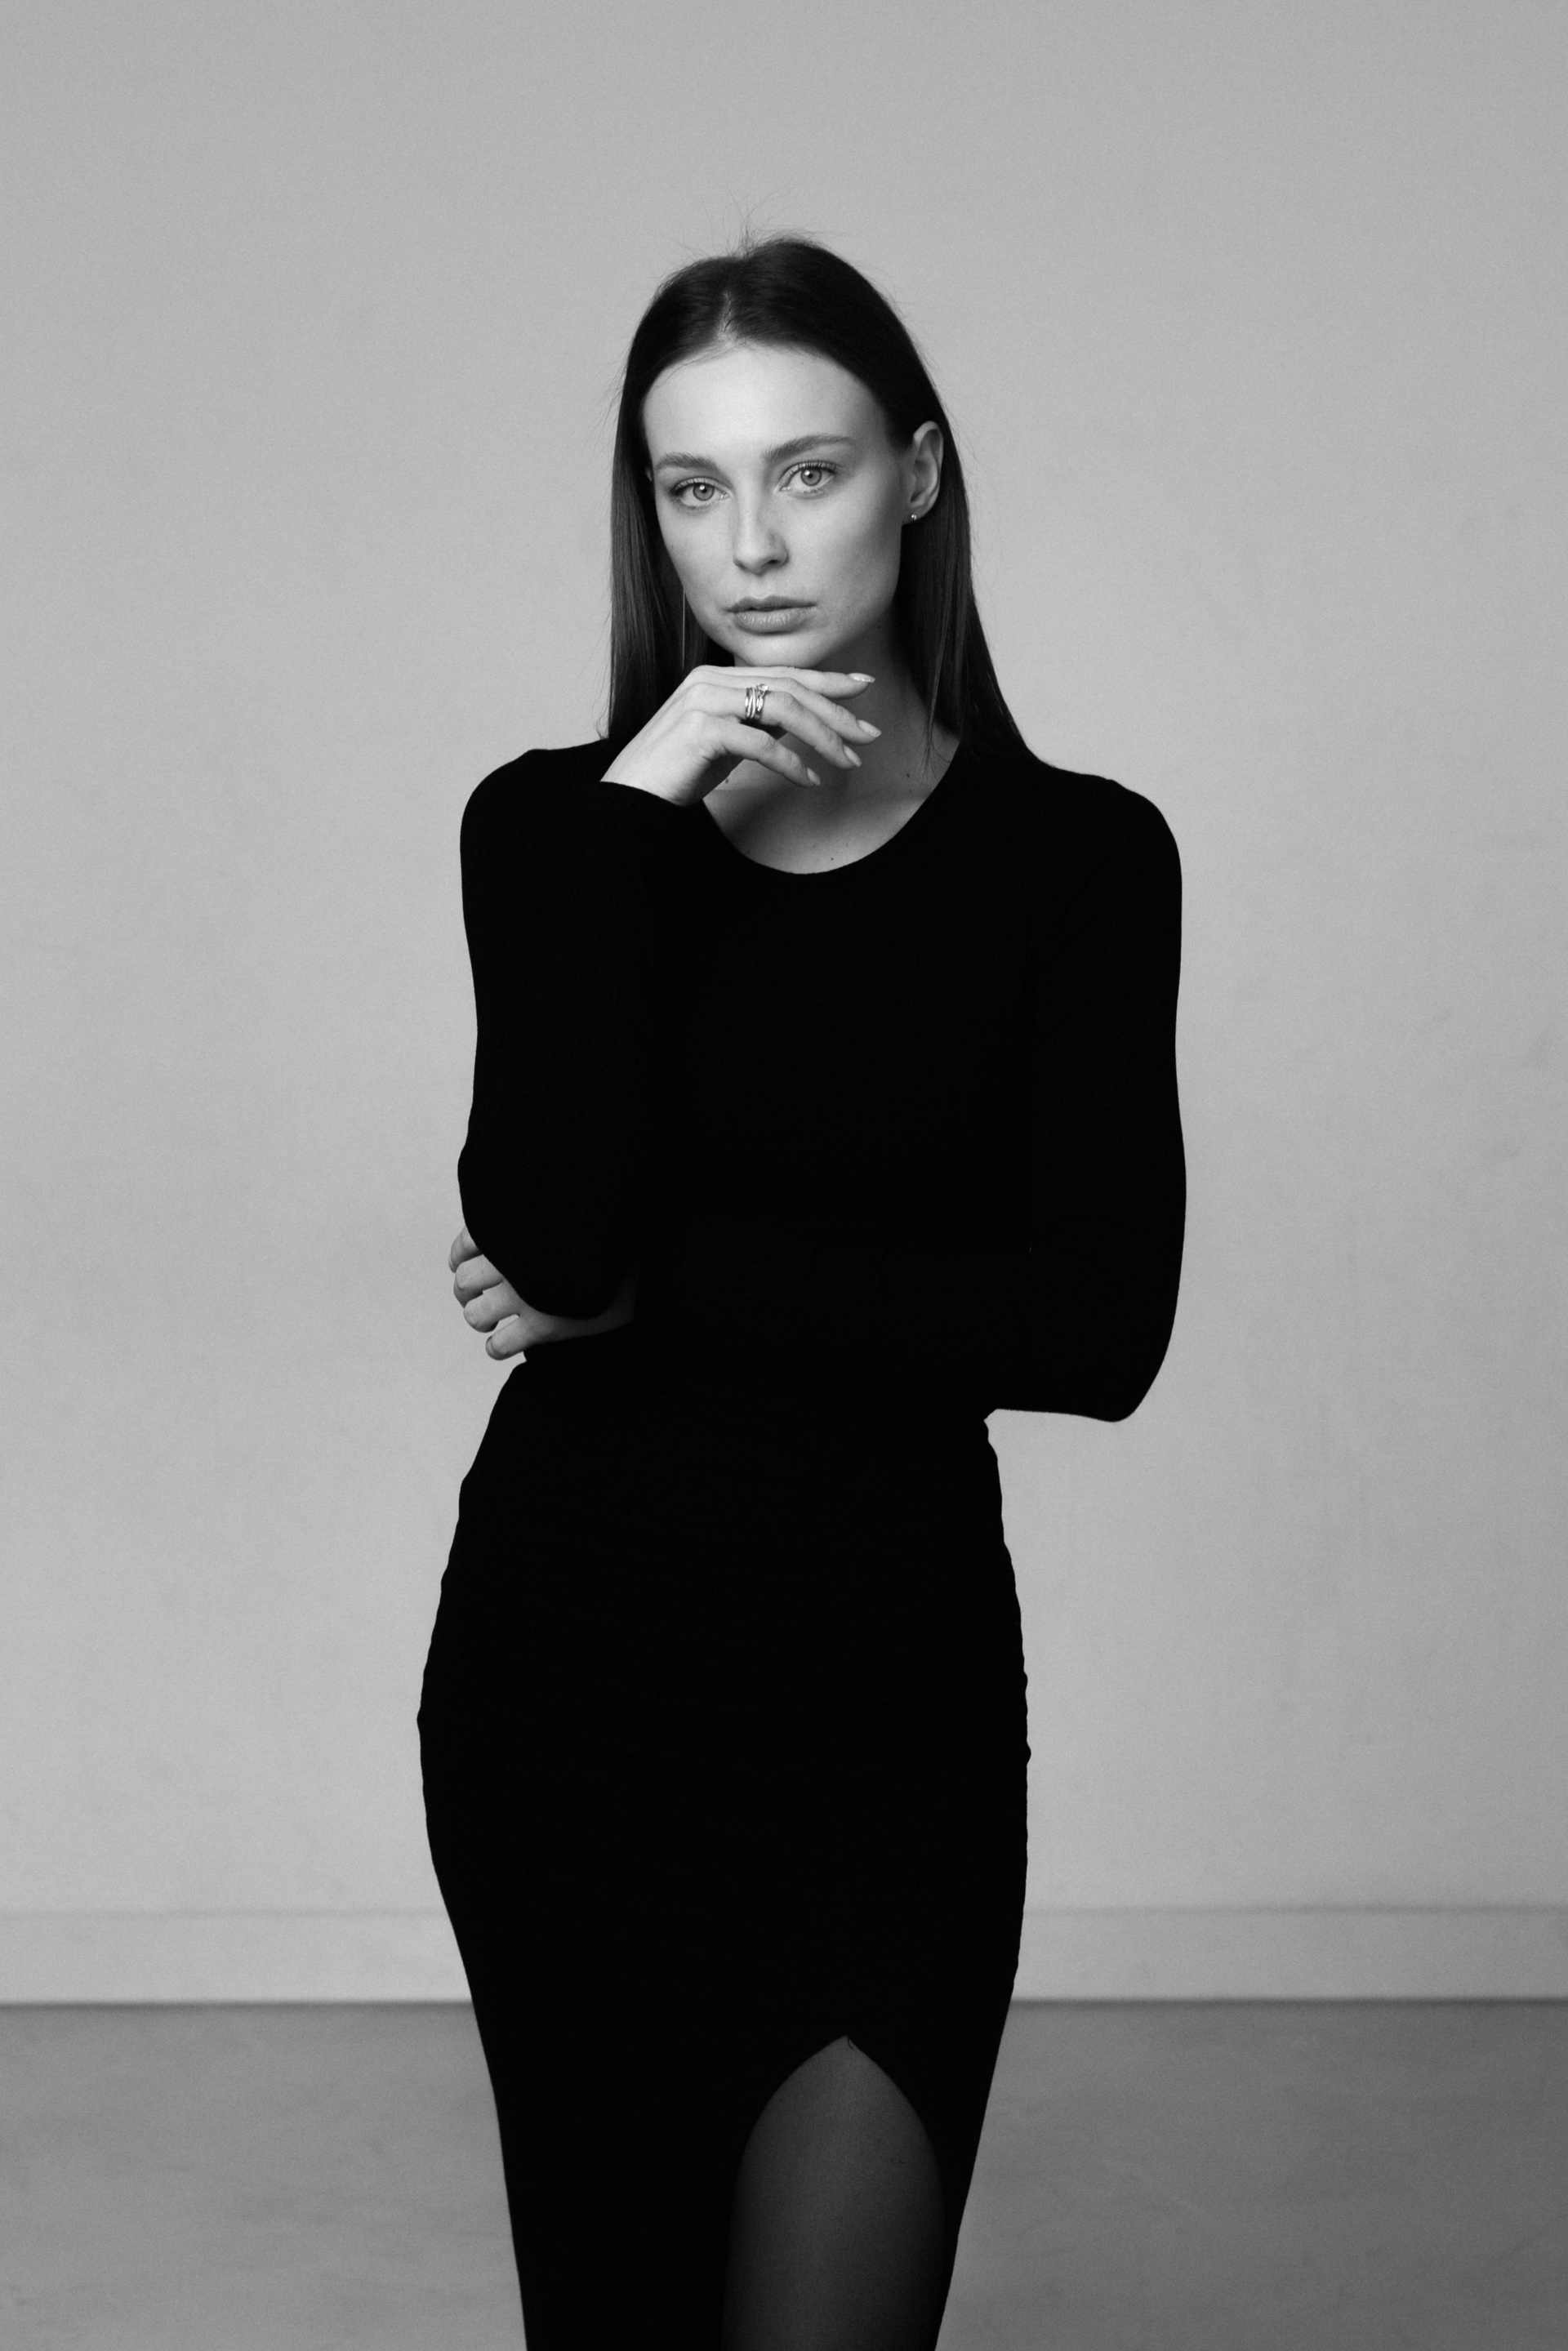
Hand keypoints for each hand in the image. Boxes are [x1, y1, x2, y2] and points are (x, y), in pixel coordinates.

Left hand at [449, 1226, 637, 1360]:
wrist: (654, 1263)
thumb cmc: (616, 1237)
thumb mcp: (572, 1214)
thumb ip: (538, 1219)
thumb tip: (510, 1220)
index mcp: (520, 1229)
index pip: (466, 1243)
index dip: (460, 1256)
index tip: (465, 1263)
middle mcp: (516, 1261)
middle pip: (464, 1281)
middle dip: (465, 1290)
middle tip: (475, 1295)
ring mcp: (528, 1295)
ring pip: (475, 1314)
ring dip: (478, 1318)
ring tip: (489, 1320)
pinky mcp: (544, 1327)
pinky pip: (498, 1346)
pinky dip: (496, 1348)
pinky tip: (506, 1344)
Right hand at [600, 665, 880, 807]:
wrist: (631, 797)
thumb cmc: (677, 774)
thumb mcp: (725, 743)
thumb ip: (756, 726)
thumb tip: (796, 725)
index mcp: (717, 677)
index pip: (783, 672)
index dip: (827, 678)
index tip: (862, 686)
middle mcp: (710, 680)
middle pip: (789, 687)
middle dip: (836, 711)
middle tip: (869, 735)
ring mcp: (703, 701)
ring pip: (781, 707)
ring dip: (822, 737)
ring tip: (847, 761)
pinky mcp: (700, 729)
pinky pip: (760, 742)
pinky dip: (790, 762)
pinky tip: (809, 780)